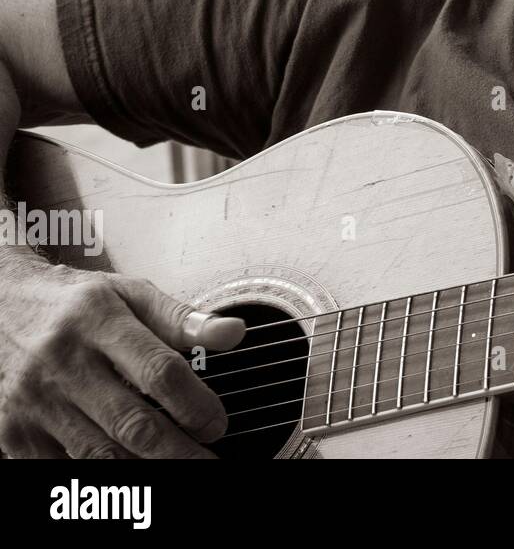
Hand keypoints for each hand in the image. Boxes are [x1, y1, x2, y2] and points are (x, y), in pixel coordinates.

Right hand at [0, 255, 244, 457]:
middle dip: (177, 452)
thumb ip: (183, 317)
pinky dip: (99, 476)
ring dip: (144, 470)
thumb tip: (234, 333)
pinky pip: (63, 466)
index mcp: (99, 322)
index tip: (217, 423)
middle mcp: (64, 363)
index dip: (195, 404)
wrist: (1, 304)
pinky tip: (130, 471)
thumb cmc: (74, 303)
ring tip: (177, 468)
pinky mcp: (13, 431)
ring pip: (99, 454)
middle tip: (207, 462)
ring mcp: (35, 402)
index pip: (159, 372)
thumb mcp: (130, 293)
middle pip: (131, 423)